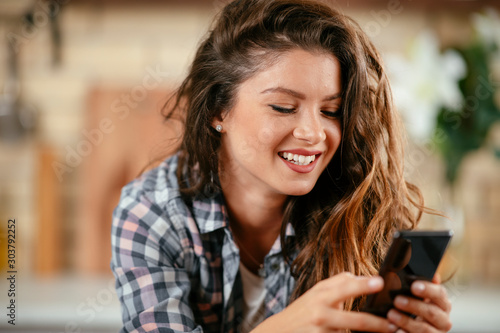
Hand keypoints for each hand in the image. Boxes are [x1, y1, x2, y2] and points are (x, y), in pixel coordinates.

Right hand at [254, 272, 397, 332]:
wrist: (278, 331)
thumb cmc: (302, 311)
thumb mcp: (316, 293)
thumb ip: (338, 284)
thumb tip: (361, 277)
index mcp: (321, 295)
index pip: (345, 287)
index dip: (363, 285)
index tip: (380, 282)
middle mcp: (321, 313)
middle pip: (354, 320)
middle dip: (376, 323)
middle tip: (393, 323)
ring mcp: (321, 331)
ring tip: (389, 331)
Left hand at [387, 275, 451, 332]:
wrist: (412, 329)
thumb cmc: (414, 308)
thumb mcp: (418, 296)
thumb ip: (423, 284)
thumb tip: (432, 274)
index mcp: (443, 304)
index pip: (440, 294)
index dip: (428, 289)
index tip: (414, 286)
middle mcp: (443, 320)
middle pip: (432, 312)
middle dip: (413, 305)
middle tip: (397, 300)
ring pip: (424, 328)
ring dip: (406, 321)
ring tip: (391, 315)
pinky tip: (397, 330)